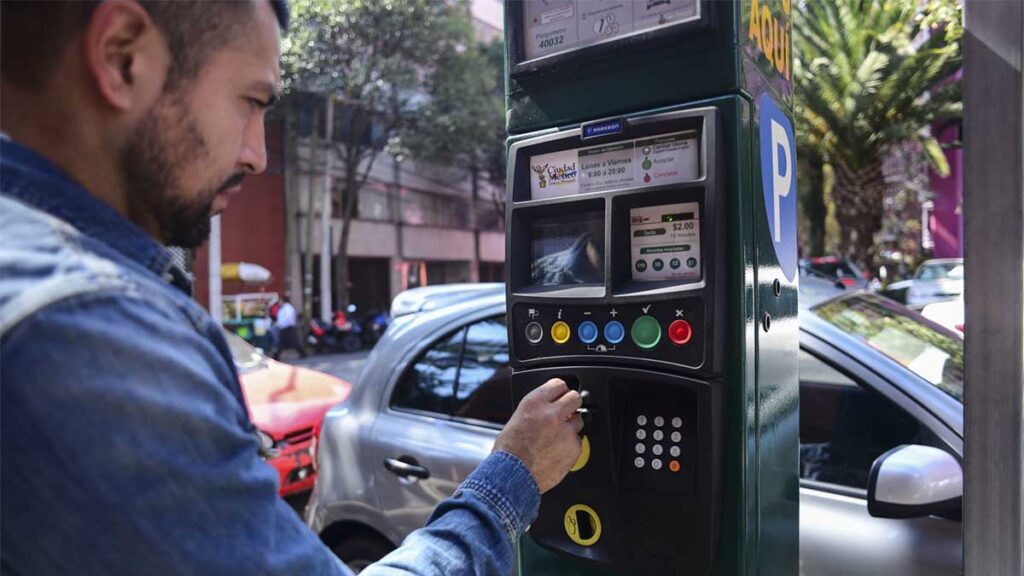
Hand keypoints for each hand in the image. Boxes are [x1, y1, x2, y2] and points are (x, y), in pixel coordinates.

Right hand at [493, 378, 583, 493]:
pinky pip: (578, 440)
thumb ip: (535, 411)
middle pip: (575, 397)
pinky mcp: (574, 447)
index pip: (558, 384)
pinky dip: (570, 445)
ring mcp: (565, 430)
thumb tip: (546, 408)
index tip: (561, 394)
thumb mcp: (516, 420)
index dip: (560, 390)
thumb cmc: (509, 453)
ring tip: (557, 437)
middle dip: (571, 404)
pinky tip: (557, 450)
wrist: (513, 476)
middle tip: (566, 412)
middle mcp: (552, 413)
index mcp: (534, 403)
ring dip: (571, 426)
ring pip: (579, 420)